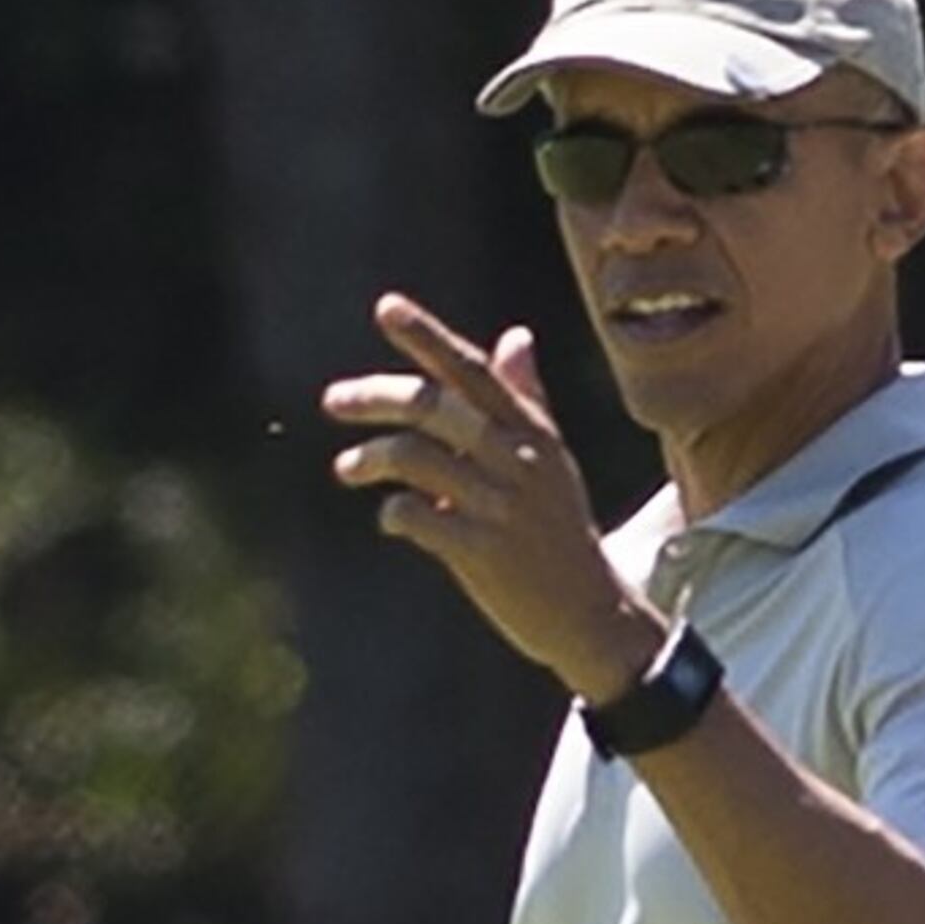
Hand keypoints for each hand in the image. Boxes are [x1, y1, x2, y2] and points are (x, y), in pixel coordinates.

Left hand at [321, 297, 651, 694]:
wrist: (592, 615)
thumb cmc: (560, 533)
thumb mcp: (553, 460)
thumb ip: (527, 399)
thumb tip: (516, 336)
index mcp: (533, 433)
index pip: (473, 371)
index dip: (428, 337)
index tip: (386, 308)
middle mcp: (519, 462)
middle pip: (432, 406)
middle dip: (374, 397)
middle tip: (332, 401)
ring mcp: (501, 508)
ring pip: (414, 457)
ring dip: (368, 459)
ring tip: (347, 469)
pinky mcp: (484, 554)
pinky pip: (417, 515)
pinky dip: (393, 513)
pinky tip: (391, 519)